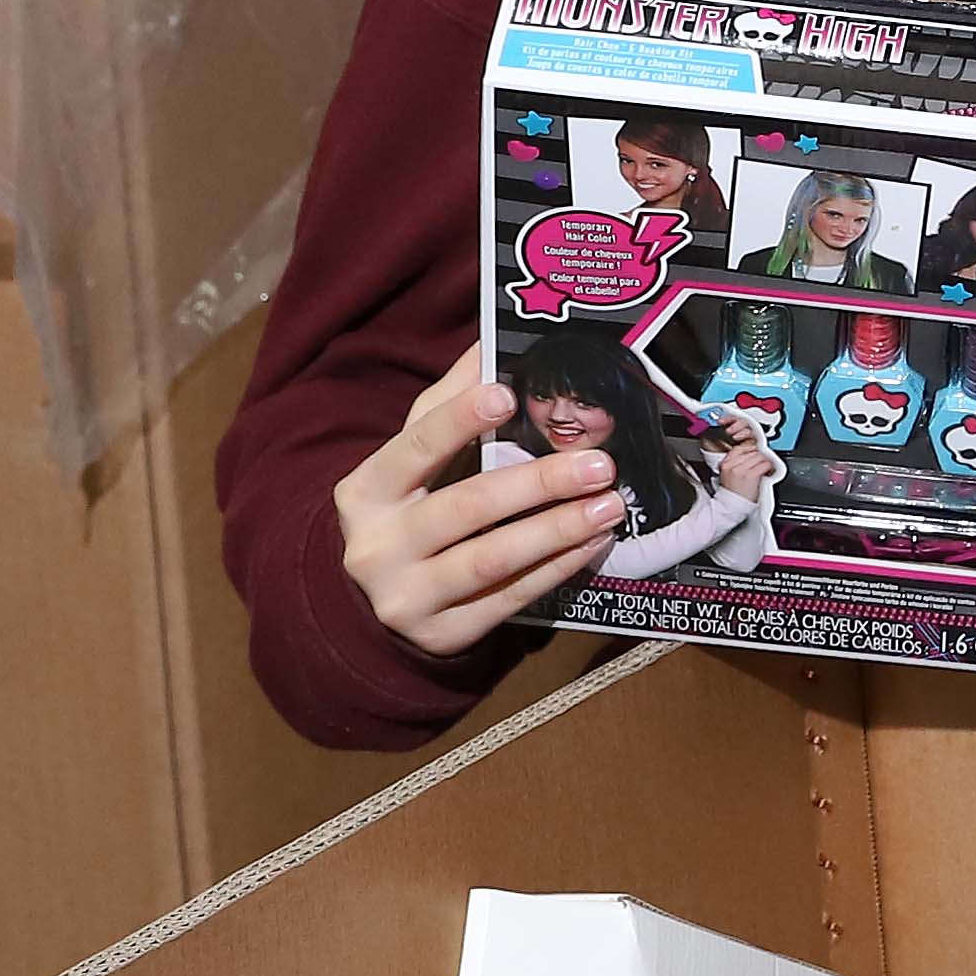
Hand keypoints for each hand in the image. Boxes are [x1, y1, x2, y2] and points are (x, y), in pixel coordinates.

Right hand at [338, 342, 626, 656]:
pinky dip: (556, 569)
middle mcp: (376, 546)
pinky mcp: (440, 635)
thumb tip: (490, 341)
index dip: (457, 421)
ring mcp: (406, 596)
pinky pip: (508, 598)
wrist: (368, 605)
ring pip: (489, 560)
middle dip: (537, 483)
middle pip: (464, 508)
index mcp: (365, 491)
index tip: (507, 393)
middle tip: (599, 463)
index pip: (413, 448)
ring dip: (557, 530)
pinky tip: (594, 543)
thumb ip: (444, 404)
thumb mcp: (409, 461)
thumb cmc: (405, 511)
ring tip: (610, 505)